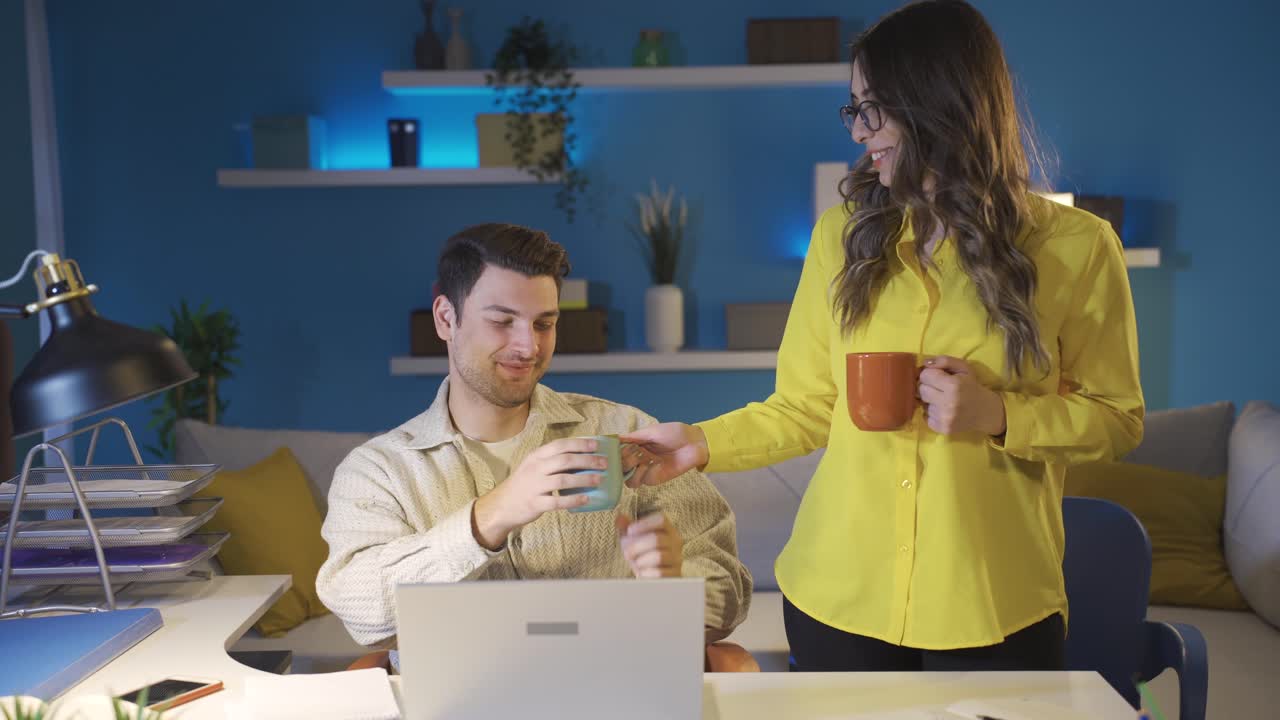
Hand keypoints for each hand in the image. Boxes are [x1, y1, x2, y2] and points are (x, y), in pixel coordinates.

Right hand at [471, 437, 606, 549]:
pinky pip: (557, 502)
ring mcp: (534, 486)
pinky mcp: (535, 503)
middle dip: (587, 460)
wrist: (502, 505)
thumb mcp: (534, 466)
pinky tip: (586, 499)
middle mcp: (535, 468)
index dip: (579, 444)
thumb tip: (583, 457)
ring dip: (584, 479)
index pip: (560, 445)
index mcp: (536, 456)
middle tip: (604, 463)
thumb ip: (552, 460)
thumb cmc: (525, 484)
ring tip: (599, 480)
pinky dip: (574, 500)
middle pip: (565, 460)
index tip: (596, 445)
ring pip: (563, 479)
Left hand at [615, 512, 682, 577]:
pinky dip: (646, 573)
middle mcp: (675, 543)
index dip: (644, 524)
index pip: (661, 520)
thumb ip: (626, 528)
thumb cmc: (644, 555)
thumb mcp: (635, 540)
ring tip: (637, 563)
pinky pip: (659, 573)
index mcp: (667, 530)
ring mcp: (676, 559)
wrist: (655, 577)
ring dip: (641, 560)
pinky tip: (643, 573)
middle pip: (657, 539)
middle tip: (627, 553)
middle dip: (637, 546)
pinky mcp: (674, 574)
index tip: (630, 530)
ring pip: (658, 556)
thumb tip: (620, 518)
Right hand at [618, 422, 708, 486]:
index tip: (608, 451)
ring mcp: (644, 470)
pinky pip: (638, 482)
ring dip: (628, 469)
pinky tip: (649, 465)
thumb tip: (613, 438)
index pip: (617, 452)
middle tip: (631, 453)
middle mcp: (637, 458)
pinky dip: (640, 475)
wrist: (695, 444)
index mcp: (636, 445)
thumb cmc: (675, 433)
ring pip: (625, 477)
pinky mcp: (653, 479)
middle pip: (619, 466)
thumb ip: (633, 437)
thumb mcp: (652, 431)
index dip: (611, 453)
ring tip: (640, 460)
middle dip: (621, 460)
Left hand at [917, 355, 1006, 435]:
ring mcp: (945, 418)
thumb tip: (924, 362)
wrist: (985, 411)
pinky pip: (925, 417)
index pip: (925, 376)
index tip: (937, 377)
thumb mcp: (963, 368)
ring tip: (943, 400)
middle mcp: (948, 403)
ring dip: (930, 401)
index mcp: (953, 385)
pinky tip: (943, 410)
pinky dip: (931, 413)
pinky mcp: (942, 429)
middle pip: (921, 390)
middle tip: (940, 388)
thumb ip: (944, 361)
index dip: (930, 374)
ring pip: (923, 404)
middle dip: (928, 387)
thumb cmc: (972, 386)